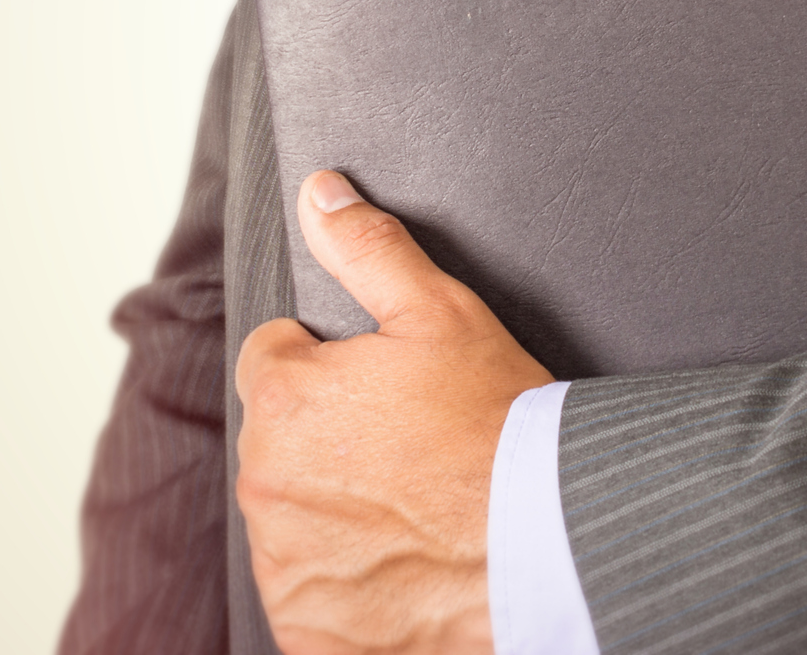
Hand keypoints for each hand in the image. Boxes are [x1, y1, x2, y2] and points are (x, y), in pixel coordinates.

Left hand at [235, 170, 554, 654]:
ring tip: (416, 505)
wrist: (541, 547)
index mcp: (285, 395)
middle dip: (332, 438)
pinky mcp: (306, 626)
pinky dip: (346, 582)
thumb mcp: (443, 313)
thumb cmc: (497, 428)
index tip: (385, 388)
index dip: (331, 364)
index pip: (274, 358)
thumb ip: (370, 248)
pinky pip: (310, 593)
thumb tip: (322, 194)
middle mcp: (265, 480)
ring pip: (294, 516)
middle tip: (411, 445)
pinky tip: (406, 563)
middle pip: (283, 441)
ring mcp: (282, 562)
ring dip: (336, 510)